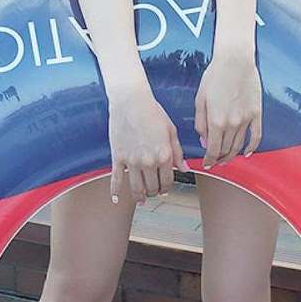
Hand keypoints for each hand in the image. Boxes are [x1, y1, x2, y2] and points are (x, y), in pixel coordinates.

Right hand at [107, 83, 188, 205]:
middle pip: (152, 188)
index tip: (165, 188)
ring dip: (140, 196)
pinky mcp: (118, 158)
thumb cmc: (153, 112)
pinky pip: (116, 179)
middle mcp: (148, 161)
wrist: (131, 101)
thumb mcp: (171, 131)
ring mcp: (132, 161)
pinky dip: (115, 191)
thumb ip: (178, 153)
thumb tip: (185, 169)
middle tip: (154, 192)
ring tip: (141, 198)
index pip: (167, 181)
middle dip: (154, 192)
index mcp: (164, 155)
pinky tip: (116, 199)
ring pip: (136, 188)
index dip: (167, 188)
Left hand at [194, 43, 262, 168]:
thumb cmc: (215, 76)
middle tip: (215, 162)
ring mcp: (246, 120)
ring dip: (232, 155)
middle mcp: (232, 124)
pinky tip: (247, 153)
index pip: (212, 150)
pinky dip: (252, 147)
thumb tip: (204, 141)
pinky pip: (256, 136)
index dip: (209, 160)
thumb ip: (201, 123)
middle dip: (219, 159)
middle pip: (226, 150)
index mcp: (216, 121)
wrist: (235, 61)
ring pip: (239, 146)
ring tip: (227, 159)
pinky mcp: (256, 113)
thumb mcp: (200, 99)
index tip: (207, 164)